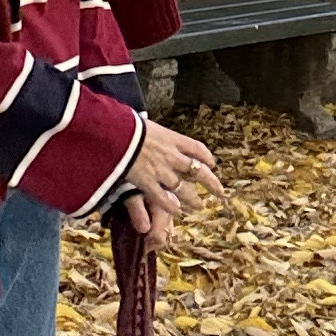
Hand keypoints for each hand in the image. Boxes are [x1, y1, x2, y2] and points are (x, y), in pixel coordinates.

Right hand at [121, 116, 222, 247]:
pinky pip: (162, 198)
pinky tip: (177, 212)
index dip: (206, 156)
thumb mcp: (145, 123)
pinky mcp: (147, 182)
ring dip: (192, 198)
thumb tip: (150, 131)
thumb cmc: (127, 125)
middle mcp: (171, 155)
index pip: (196, 147)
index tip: (211, 163)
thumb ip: (152, 132)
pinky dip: (170, 206)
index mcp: (171, 138)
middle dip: (210, 182)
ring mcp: (160, 170)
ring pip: (182, 188)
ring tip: (200, 206)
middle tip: (220, 192)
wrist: (116, 133)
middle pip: (197, 170)